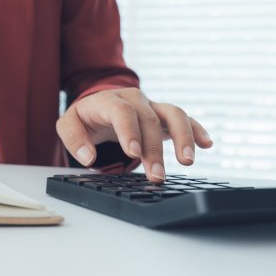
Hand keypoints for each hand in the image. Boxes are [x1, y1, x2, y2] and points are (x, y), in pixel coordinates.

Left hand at [55, 88, 212, 181]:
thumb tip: (88, 157)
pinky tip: (207, 144)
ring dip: (183, 137)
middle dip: (154, 150)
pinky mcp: (163, 115)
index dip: (129, 131)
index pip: (122, 112)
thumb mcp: (68, 124)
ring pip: (173, 114)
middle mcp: (134, 99)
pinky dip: (196, 129)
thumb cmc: (85, 117)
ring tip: (187, 162)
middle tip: (156, 176)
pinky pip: (184, 119)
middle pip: (149, 120)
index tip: (134, 153)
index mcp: (109, 100)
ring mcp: (151, 105)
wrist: (98, 104)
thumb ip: (74, 139)